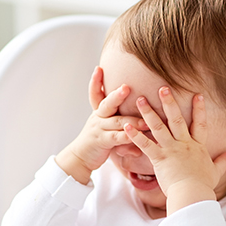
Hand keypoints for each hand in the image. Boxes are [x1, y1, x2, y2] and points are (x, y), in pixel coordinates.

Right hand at [55, 66, 147, 184]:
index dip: (95, 81)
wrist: (80, 158)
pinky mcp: (102, 142)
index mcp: (98, 112)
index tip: (98, 68)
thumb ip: (120, 122)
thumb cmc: (97, 141)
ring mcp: (99, 129)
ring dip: (132, 120)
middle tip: (127, 87)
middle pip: (107, 104)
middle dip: (117, 95)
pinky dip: (127, 137)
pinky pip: (116, 138)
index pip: (95, 94)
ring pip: (117, 122)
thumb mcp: (106, 128)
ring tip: (145, 120)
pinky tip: (135, 137)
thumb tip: (131, 113)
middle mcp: (98, 118)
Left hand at [124, 87, 225, 214]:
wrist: (192, 194)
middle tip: (162, 87)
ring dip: (148, 112)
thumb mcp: (216, 171)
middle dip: (169, 102)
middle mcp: (184, 144)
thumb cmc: (203, 185)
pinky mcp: (159, 158)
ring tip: (140, 99)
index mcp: (197, 146)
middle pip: (176, 119)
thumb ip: (224, 161)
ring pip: (158, 127)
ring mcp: (171, 150)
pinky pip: (145, 145)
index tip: (198, 95)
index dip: (199, 109)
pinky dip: (135, 135)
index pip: (200, 124)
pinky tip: (126, 125)